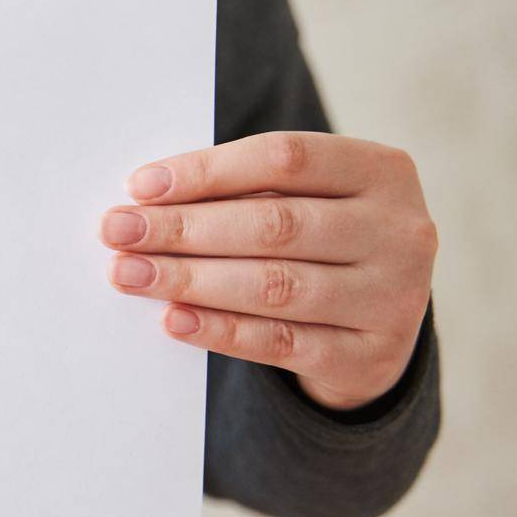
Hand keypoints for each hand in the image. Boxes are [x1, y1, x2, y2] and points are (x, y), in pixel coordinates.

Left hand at [99, 131, 436, 410]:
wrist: (379, 329)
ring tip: (129, 273)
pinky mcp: (368, 357)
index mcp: (381, 171)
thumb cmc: (321, 245)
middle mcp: (399, 232)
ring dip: (190, 279)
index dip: (206, 171)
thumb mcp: (306, 203)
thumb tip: (144, 202)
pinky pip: (280, 343)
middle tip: (117, 231)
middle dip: (184, 227)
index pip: (284, 159)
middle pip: (274, 224)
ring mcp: (391, 298)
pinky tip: (172, 319)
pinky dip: (219, 330)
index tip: (139, 187)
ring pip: (274, 285)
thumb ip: (245, 195)